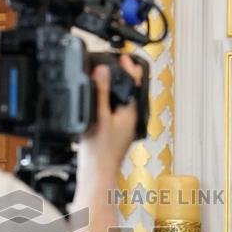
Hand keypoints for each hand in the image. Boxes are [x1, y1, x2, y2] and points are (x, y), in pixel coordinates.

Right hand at [79, 54, 143, 175]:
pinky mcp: (115, 135)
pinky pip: (114, 112)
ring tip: (106, 79)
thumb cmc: (99, 152)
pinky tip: (98, 104)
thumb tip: (103, 71)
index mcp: (131, 114)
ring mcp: (123, 129)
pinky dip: (108, 103)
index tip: (123, 56)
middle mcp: (130, 120)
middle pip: (129, 92)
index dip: (130, 68)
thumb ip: (101, 92)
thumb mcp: (98, 116)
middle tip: (116, 64)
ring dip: (114, 90)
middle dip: (123, 77)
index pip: (135, 84)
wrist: (97, 175)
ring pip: (122, 103)